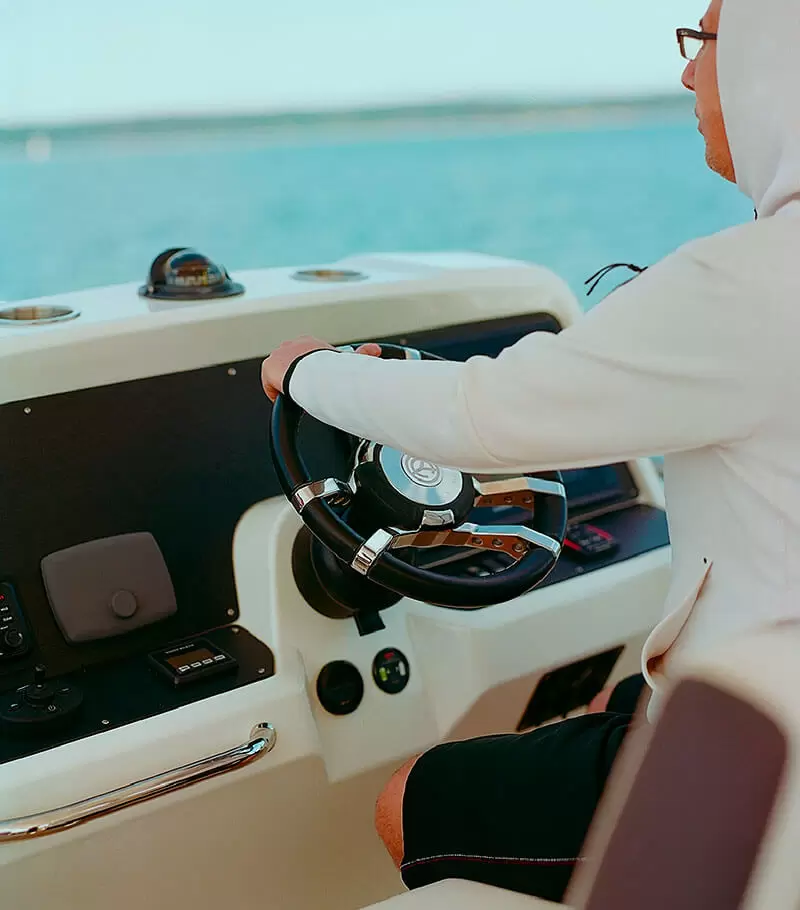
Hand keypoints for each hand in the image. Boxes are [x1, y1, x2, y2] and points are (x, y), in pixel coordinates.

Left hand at [261, 336, 381, 401]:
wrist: (311, 370)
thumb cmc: (330, 365)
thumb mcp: (348, 359)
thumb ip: (362, 354)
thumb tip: (376, 350)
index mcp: (310, 343)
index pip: (307, 355)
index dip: (311, 370)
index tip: (315, 381)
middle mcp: (292, 346)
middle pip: (291, 363)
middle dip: (296, 376)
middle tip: (303, 391)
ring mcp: (278, 356)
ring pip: (279, 372)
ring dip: (285, 383)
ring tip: (293, 396)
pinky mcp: (268, 368)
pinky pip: (269, 382)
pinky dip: (274, 391)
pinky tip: (282, 400)